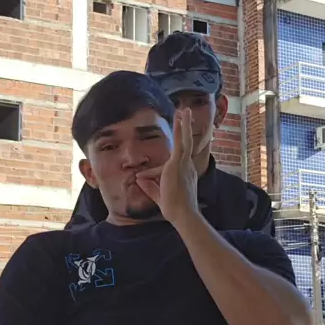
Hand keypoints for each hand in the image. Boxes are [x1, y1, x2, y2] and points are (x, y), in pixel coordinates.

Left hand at [136, 108, 198, 227]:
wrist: (182, 214)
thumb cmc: (174, 209)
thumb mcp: (157, 196)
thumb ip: (149, 186)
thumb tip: (138, 179)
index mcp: (184, 174)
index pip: (169, 166)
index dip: (152, 173)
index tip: (139, 179)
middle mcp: (187, 167)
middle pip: (186, 145)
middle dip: (185, 130)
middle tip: (186, 116)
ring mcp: (183, 164)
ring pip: (185, 140)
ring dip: (184, 124)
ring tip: (184, 110)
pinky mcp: (178, 163)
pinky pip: (181, 142)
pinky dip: (180, 129)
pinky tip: (181, 117)